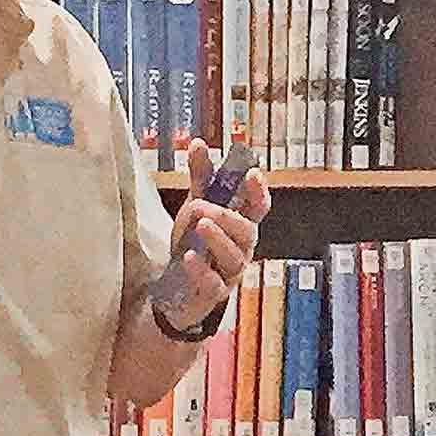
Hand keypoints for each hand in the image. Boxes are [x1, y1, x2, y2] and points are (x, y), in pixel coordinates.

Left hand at [165, 138, 270, 328]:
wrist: (176, 284)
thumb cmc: (195, 241)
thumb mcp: (196, 205)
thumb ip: (201, 177)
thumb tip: (198, 142)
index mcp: (240, 224)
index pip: (258, 208)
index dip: (258, 193)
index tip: (253, 174)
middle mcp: (241, 248)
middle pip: (247, 232)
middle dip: (228, 217)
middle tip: (202, 206)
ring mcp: (229, 272)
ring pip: (234, 258)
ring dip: (217, 239)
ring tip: (199, 224)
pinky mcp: (214, 293)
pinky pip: (214, 285)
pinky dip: (202, 270)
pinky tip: (188, 257)